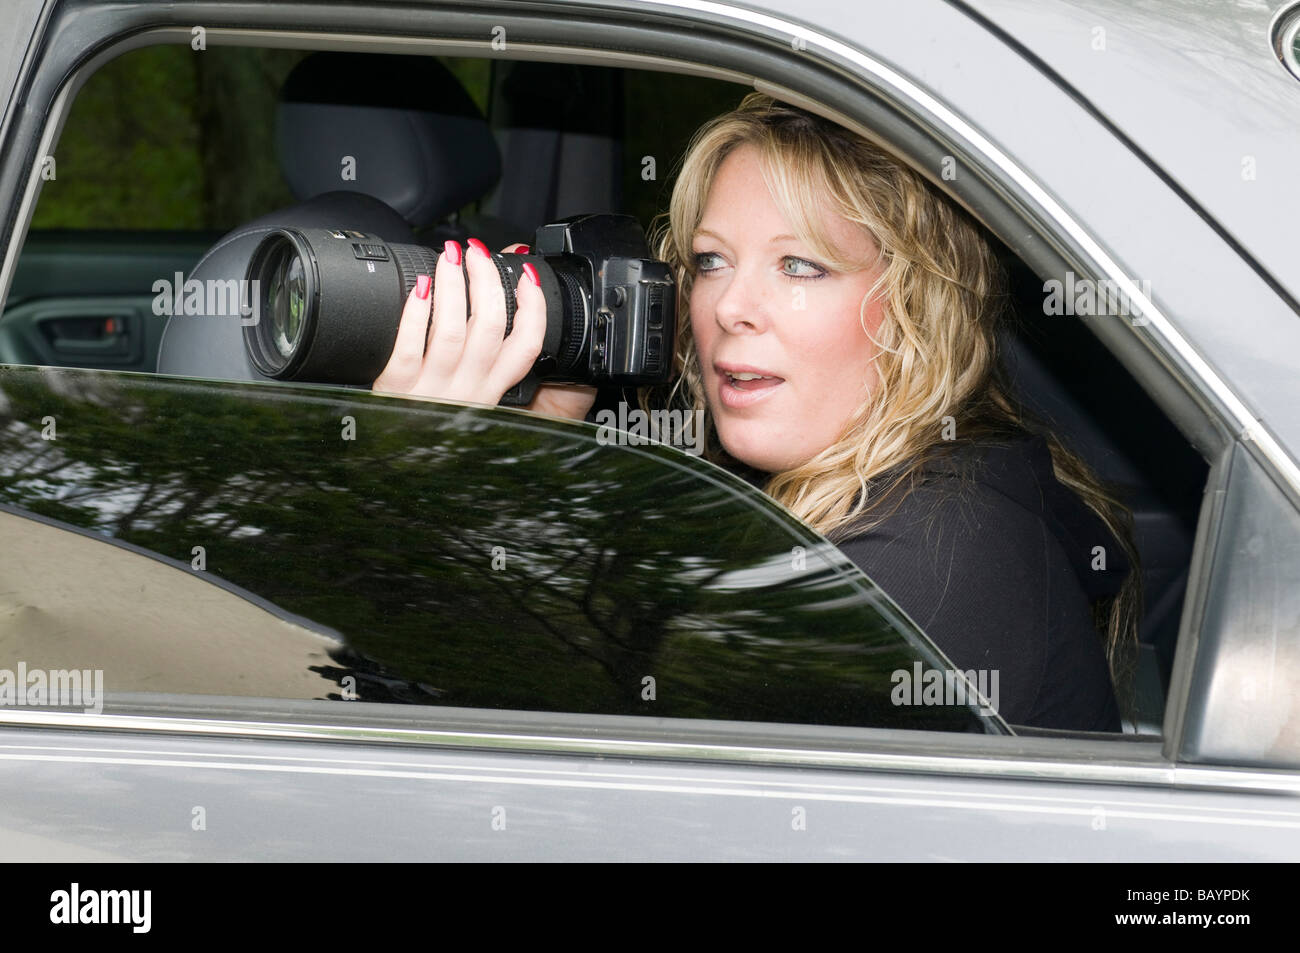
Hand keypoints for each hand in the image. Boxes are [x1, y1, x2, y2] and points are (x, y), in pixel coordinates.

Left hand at [372, 238, 545, 405]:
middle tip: (476, 253)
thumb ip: (487, 343)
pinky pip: (409, 347)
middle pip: (491, 328)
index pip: (527, 346)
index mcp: (491, 385)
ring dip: (453, 287)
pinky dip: (416, 314)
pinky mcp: (398, 387)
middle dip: (487, 280)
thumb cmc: (433, 412)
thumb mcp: (472, 384)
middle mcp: (469, 387)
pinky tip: (420, 289)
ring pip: (452, 332)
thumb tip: (499, 291)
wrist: (396, 450)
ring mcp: (433, 388)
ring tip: (448, 258)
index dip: (534, 307)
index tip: (527, 276)